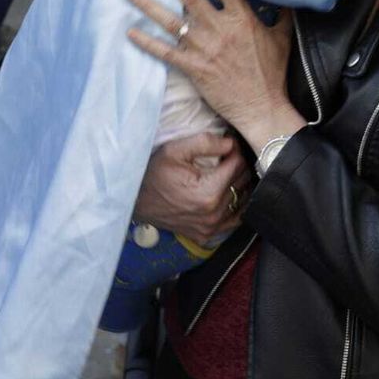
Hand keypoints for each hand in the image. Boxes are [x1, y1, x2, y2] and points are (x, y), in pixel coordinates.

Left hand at [125, 0, 305, 148]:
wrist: (262, 106)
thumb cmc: (272, 73)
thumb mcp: (283, 38)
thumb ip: (281, 14)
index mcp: (242, 18)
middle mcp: (220, 29)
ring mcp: (204, 49)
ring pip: (171, 21)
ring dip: (149, 4)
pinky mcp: (193, 68)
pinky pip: (166, 52)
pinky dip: (147, 43)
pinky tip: (131, 32)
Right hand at [133, 132, 248, 243]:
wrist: (135, 201)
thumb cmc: (154, 173)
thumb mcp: (175, 150)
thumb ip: (206, 142)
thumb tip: (230, 144)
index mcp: (209, 191)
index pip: (239, 165)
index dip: (234, 151)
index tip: (226, 146)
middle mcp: (214, 213)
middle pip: (242, 182)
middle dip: (236, 166)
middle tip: (224, 158)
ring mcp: (211, 227)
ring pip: (242, 200)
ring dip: (238, 185)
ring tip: (224, 174)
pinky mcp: (207, 235)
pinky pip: (234, 219)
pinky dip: (234, 205)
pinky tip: (224, 194)